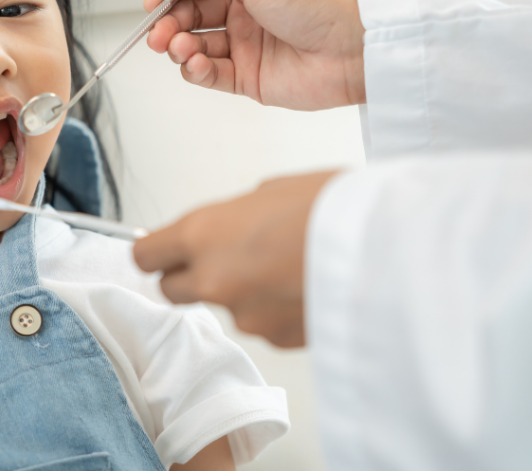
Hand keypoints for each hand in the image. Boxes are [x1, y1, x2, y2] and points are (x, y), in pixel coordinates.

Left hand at [133, 171, 337, 346]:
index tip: (162, 248)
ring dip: (243, 290)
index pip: (145, 255)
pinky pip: (264, 323)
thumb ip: (236, 216)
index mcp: (203, 233)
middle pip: (172, 290)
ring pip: (226, 306)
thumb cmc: (333, 206)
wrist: (387, 247)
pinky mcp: (277, 340)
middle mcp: (213, 279)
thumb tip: (231, 228)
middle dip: (189, 276)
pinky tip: (306, 285)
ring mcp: (244, 316)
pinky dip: (277, 309)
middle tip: (222, 257)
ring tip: (287, 264)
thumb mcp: (271, 191)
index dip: (154, 252)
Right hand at [144, 0, 364, 110]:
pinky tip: (198, 64)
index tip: (153, 0)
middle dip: (167, 23)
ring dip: (180, 47)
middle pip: (188, 15)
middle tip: (159, 32)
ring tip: (182, 48)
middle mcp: (243, 10)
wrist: (354, 48)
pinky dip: (196, 70)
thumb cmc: (318, 3)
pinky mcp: (248, 77)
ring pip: (194, 46)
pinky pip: (209, 74)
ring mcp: (244, 45)